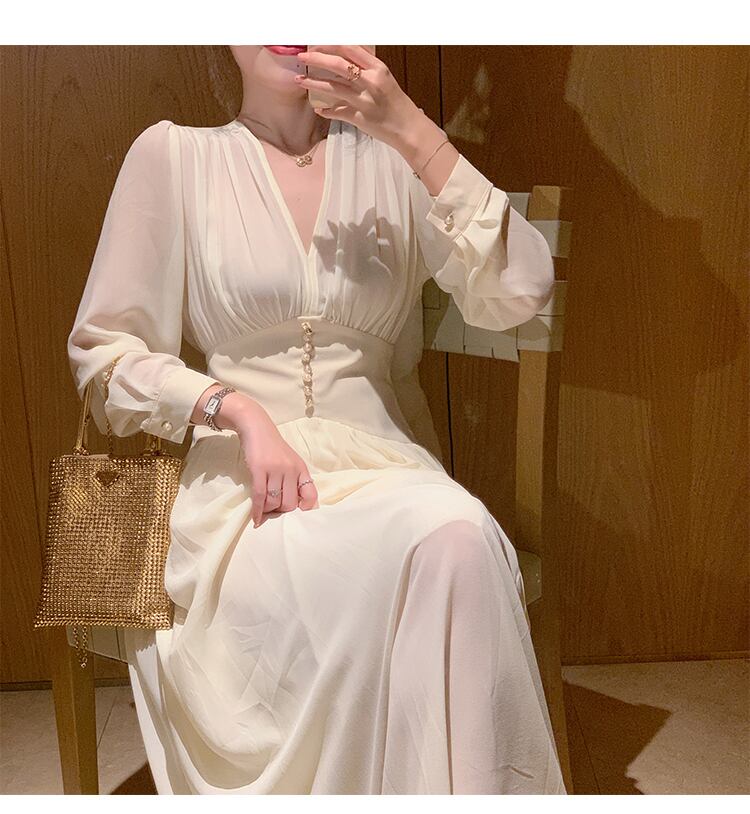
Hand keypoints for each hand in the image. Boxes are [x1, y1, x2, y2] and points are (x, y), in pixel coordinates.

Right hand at [230, 400, 319, 527]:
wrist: (256, 428)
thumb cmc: (272, 447)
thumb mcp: (290, 461)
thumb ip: (294, 479)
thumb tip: (295, 504)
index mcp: (301, 469)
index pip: (311, 495)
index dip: (304, 507)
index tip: (294, 510)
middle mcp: (291, 470)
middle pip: (289, 504)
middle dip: (280, 511)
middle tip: (272, 509)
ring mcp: (275, 470)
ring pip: (273, 502)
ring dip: (267, 510)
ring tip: (263, 509)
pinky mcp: (259, 470)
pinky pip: (260, 497)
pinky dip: (257, 511)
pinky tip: (256, 519)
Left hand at [294, 45, 424, 148]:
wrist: (409, 128)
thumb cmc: (397, 104)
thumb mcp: (385, 79)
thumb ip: (366, 69)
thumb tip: (346, 59)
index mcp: (378, 68)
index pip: (350, 49)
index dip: (330, 44)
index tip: (317, 44)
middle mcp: (371, 82)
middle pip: (338, 64)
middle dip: (317, 59)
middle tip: (303, 58)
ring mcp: (365, 101)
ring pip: (334, 87)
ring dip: (314, 83)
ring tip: (301, 81)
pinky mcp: (361, 118)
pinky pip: (338, 112)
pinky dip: (327, 111)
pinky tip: (318, 109)